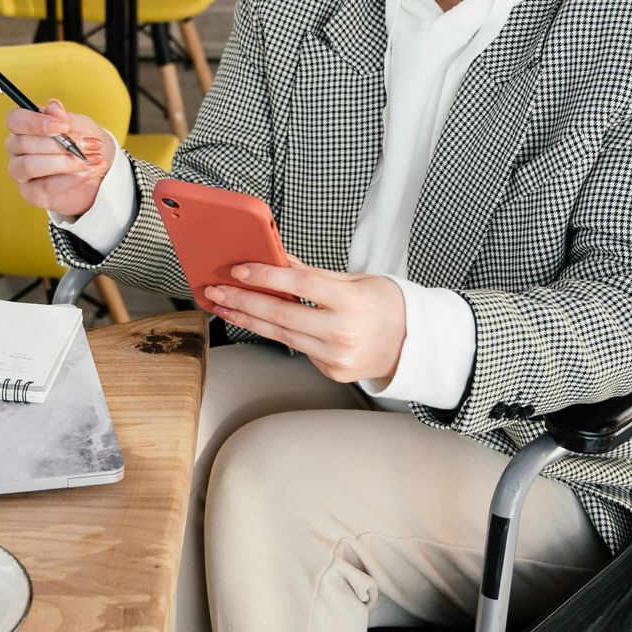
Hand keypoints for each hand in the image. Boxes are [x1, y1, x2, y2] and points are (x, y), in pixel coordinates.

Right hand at [4, 99, 112, 219]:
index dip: (35, 122)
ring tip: (89, 160)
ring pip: (30, 165)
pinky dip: (70, 178)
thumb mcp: (83, 128)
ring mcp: (21, 174)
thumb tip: (53, 106)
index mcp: (25, 128)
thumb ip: (67, 118)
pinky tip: (87, 172)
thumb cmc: (86, 147)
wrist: (103, 174)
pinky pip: (45, 186)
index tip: (62, 126)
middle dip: (60, 144)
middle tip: (89, 145)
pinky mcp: (32, 194)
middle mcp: (17, 150)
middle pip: (24, 143)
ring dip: (65, 162)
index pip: (15, 119)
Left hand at [205, 258, 406, 384]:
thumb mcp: (356, 280)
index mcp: (352, 302)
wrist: (413, 343)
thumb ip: (314, 274)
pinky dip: (278, 334)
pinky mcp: (331, 371)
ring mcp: (336, 356)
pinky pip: (298, 348)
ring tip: (225, 307)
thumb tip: (277, 259)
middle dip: (243, 302)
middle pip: (281, 315)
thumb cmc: (386, 306)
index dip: (266, 276)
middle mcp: (342, 332)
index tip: (239, 270)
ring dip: (248, 320)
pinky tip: (258, 322)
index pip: (300, 286)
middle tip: (217, 292)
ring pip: (281, 336)